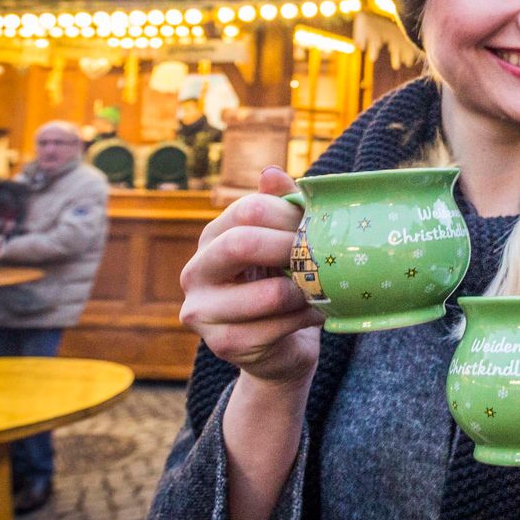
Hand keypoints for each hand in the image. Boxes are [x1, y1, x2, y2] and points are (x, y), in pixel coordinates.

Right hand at [180, 166, 321, 390]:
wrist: (279, 346)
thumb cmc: (281, 283)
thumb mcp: (280, 242)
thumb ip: (279, 207)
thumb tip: (271, 174)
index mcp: (211, 238)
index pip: (248, 210)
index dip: (290, 215)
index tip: (318, 226)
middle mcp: (194, 272)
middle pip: (243, 243)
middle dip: (292, 248)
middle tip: (323, 255)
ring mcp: (202, 311)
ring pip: (269, 294)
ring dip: (308, 291)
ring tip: (325, 289)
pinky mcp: (222, 344)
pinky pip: (277, 327)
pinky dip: (307, 318)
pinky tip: (318, 313)